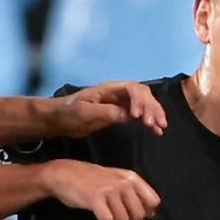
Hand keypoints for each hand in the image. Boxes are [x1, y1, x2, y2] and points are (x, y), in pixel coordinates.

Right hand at [41, 159, 160, 219]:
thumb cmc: (90, 179)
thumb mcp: (116, 179)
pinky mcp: (95, 199)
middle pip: (139, 215)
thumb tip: (151, 212)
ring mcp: (109, 190)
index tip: (134, 219)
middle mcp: (123, 183)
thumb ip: (134, 193)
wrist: (64, 173)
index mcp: (131, 178)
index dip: (146, 214)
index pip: (153, 201)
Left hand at [52, 81, 167, 137]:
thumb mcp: (84, 113)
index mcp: (108, 89)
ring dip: (154, 113)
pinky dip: (148, 121)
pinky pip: (139, 114)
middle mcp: (117, 93)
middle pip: (142, 94)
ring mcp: (120, 102)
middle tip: (155, 124)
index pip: (131, 89)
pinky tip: (156, 131)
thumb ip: (106, 112)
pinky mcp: (120, 113)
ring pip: (143, 104)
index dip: (138, 101)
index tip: (137, 117)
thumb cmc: (67, 114)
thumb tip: (126, 115)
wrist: (58, 119)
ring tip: (160, 127)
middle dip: (151, 107)